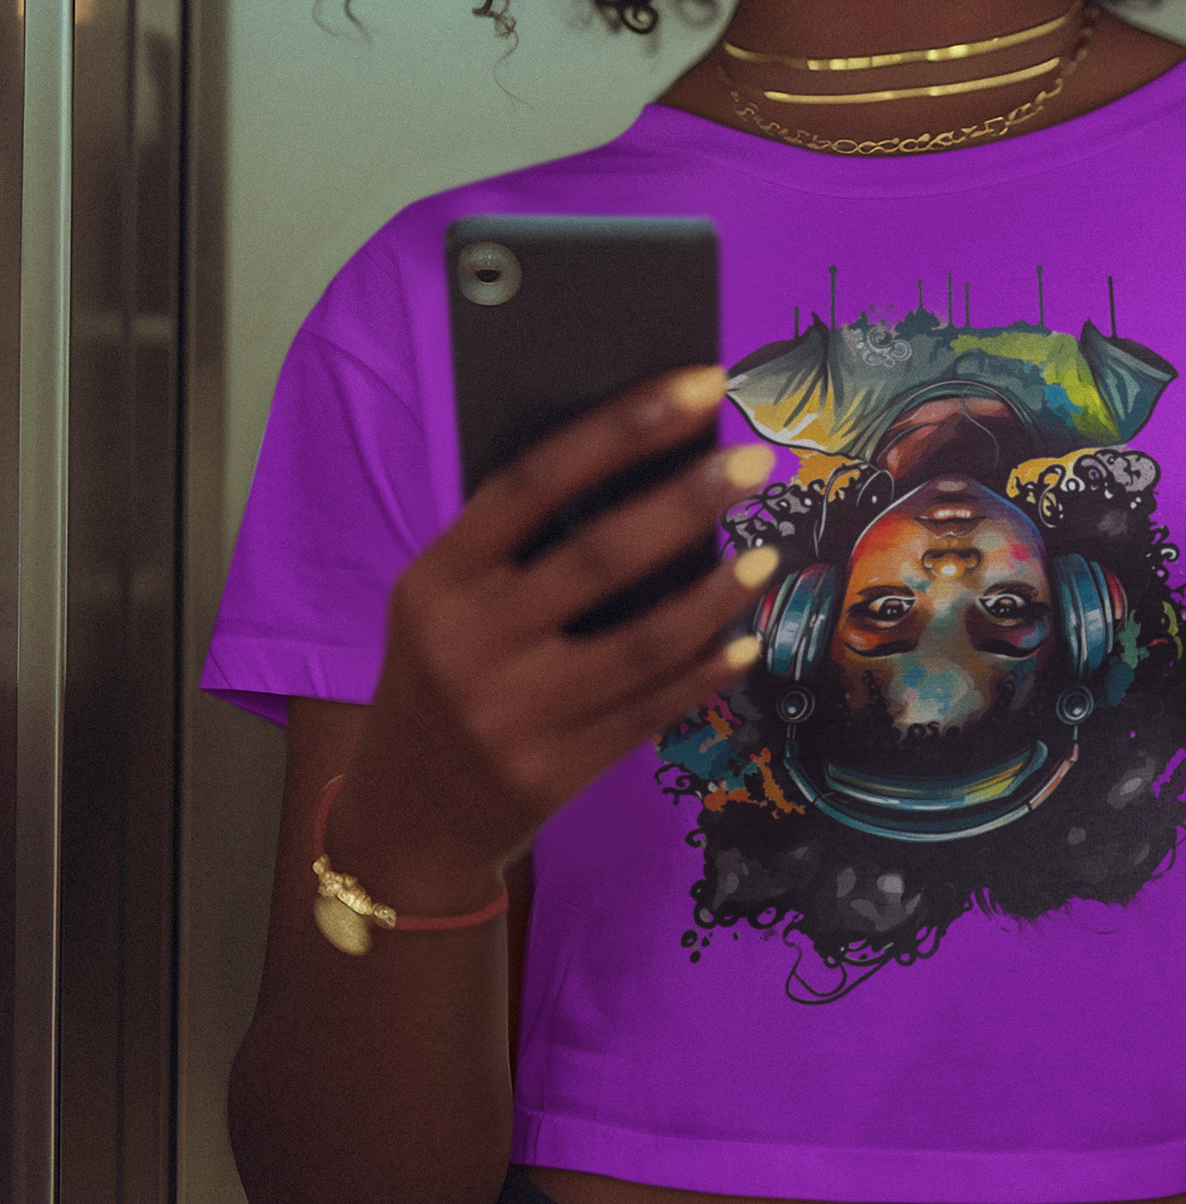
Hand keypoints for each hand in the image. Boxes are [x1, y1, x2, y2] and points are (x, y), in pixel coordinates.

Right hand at [328, 365, 772, 910]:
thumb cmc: (441, 675)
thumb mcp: (445, 603)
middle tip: (755, 459)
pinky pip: (652, 710)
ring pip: (642, 642)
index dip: (622, 427)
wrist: (403, 818)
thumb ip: (518, 547)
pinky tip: (746, 641)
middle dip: (689, 500)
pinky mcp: (555, 773)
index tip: (699, 385)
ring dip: (716, 594)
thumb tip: (646, 467)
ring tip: (765, 553)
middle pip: (600, 556)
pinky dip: (706, 672)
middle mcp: (469, 644)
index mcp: (436, 580)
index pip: (533, 482)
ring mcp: (513, 715)